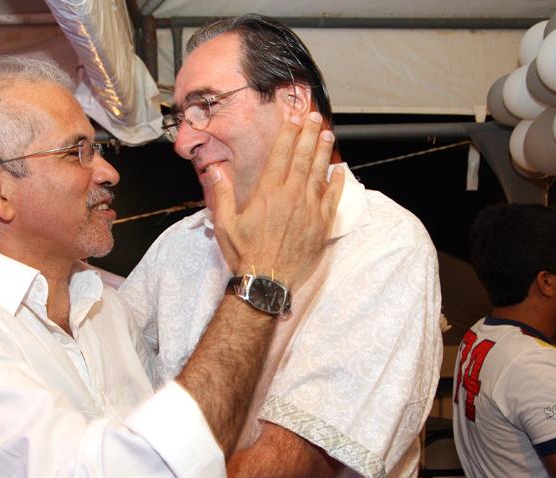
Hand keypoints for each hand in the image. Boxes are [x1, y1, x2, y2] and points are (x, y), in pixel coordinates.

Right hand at [211, 112, 343, 288]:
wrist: (267, 282)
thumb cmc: (245, 254)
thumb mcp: (225, 223)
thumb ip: (222, 193)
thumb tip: (215, 168)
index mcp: (268, 192)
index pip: (281, 154)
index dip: (289, 133)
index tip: (294, 118)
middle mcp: (291, 196)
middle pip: (303, 157)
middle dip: (310, 134)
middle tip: (316, 117)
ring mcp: (309, 209)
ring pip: (319, 173)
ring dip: (324, 151)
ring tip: (328, 133)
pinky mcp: (321, 224)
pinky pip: (332, 198)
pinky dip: (337, 182)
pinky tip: (339, 169)